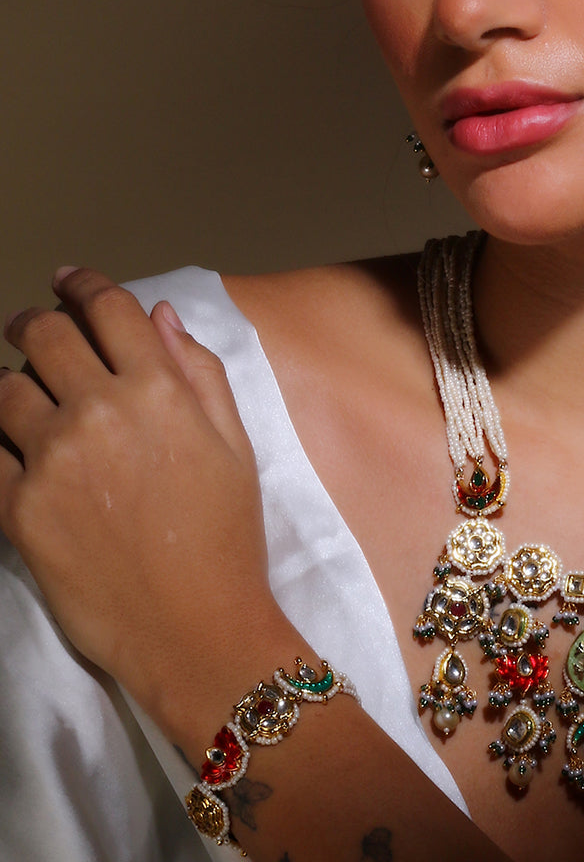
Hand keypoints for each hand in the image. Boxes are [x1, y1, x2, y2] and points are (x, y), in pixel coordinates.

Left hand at [0, 267, 282, 724]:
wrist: (197, 627)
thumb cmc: (226, 537)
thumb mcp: (235, 444)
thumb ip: (199, 372)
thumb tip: (160, 316)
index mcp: (159, 389)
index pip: (108, 309)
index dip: (83, 284)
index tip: (68, 279)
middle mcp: (101, 411)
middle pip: (44, 337)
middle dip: (33, 322)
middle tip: (31, 328)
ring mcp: (53, 459)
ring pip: (2, 389)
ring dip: (8, 379)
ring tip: (16, 390)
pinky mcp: (18, 509)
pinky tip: (4, 443)